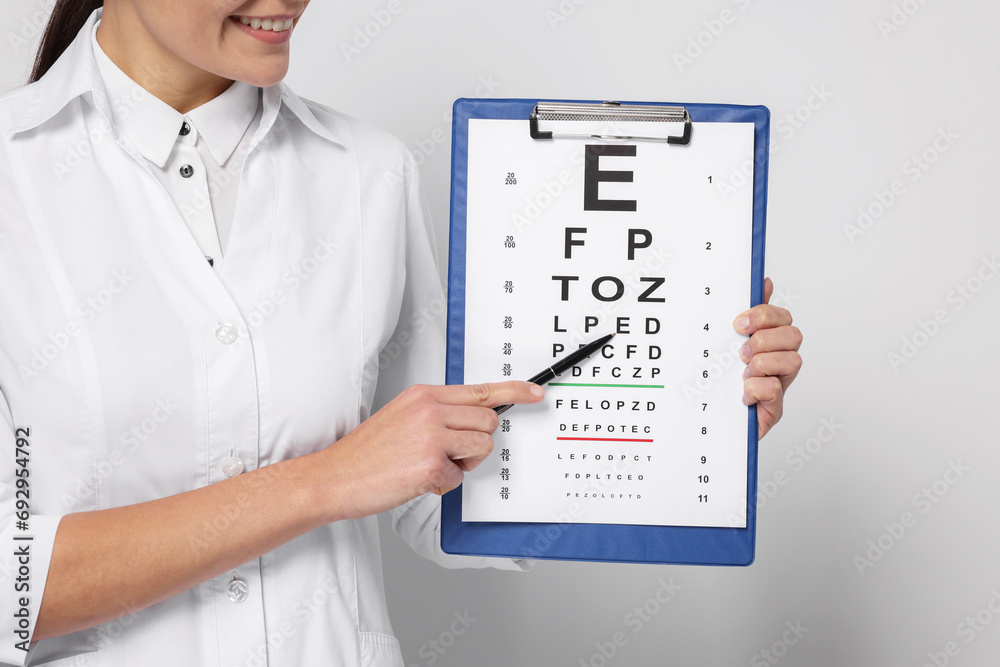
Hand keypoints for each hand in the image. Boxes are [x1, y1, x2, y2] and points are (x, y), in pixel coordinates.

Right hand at [319, 381, 543, 519]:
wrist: (334, 476)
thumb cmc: (367, 454)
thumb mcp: (402, 417)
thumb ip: (436, 413)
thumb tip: (471, 420)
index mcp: (424, 395)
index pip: (480, 389)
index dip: (514, 391)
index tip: (535, 392)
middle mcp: (429, 409)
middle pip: (488, 423)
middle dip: (474, 444)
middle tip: (446, 455)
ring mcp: (431, 435)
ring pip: (481, 448)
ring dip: (463, 464)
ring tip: (430, 466)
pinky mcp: (430, 463)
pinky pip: (459, 477)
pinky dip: (442, 484)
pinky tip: (417, 479)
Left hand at [733, 278, 801, 438]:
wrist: (713, 421)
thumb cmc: (725, 381)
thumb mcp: (730, 342)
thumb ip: (750, 315)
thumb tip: (764, 281)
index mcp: (771, 344)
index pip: (783, 318)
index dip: (765, 315)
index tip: (739, 323)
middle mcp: (780, 362)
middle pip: (793, 335)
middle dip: (764, 339)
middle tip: (742, 351)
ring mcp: (780, 385)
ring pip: (793, 360)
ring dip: (762, 363)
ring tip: (743, 372)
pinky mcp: (773, 409)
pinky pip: (775, 390)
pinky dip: (756, 388)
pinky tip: (743, 392)